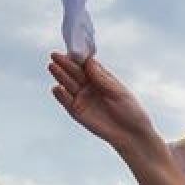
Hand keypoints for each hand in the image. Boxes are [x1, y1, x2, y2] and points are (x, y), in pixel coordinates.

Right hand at [48, 53, 163, 154]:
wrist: (131, 135)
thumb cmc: (130, 111)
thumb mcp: (118, 92)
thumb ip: (102, 79)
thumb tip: (89, 61)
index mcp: (102, 79)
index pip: (87, 65)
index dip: (78, 58)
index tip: (71, 49)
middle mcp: (89, 87)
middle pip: (75, 73)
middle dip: (65, 64)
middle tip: (55, 55)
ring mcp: (82, 98)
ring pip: (68, 85)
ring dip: (60, 76)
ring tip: (53, 67)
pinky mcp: (77, 111)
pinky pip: (66, 101)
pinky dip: (61, 95)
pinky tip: (57, 88)